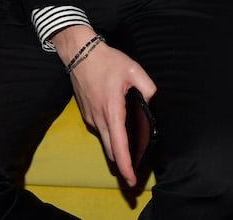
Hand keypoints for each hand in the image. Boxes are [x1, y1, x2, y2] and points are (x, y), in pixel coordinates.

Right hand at [53, 27, 155, 186]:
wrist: (80, 53)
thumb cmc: (107, 61)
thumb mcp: (134, 70)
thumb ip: (148, 87)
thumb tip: (152, 102)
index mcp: (112, 110)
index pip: (119, 145)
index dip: (125, 165)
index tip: (131, 179)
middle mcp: (99, 118)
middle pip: (111, 150)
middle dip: (122, 164)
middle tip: (135, 173)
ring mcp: (90, 118)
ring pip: (105, 142)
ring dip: (116, 150)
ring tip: (130, 155)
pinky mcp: (86, 114)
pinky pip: (100, 131)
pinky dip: (110, 136)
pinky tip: (119, 131)